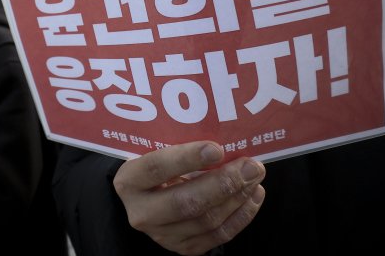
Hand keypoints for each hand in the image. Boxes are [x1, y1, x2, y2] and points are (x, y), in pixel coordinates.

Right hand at [113, 141, 265, 255]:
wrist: (145, 198)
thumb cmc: (156, 167)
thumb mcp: (155, 152)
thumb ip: (180, 147)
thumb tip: (224, 140)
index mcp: (129, 181)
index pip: (157, 168)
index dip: (187, 158)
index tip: (217, 149)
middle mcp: (141, 212)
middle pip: (185, 202)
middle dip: (223, 183)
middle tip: (250, 166)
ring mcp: (162, 235)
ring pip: (206, 220)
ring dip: (237, 198)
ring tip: (255, 178)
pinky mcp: (183, 248)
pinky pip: (218, 236)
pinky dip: (241, 216)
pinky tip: (254, 196)